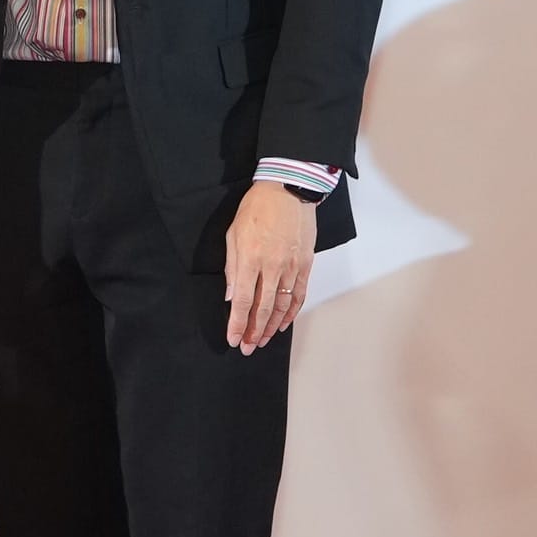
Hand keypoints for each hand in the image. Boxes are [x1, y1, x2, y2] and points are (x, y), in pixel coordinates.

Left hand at [221, 177, 320, 354]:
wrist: (288, 189)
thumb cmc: (256, 208)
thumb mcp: (233, 234)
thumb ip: (232, 267)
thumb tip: (231, 296)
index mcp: (251, 258)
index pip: (243, 301)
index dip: (238, 324)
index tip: (234, 339)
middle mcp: (272, 267)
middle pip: (263, 308)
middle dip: (254, 331)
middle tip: (248, 347)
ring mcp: (291, 267)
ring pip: (282, 305)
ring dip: (272, 326)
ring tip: (264, 340)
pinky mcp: (305, 264)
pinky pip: (299, 294)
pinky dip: (292, 311)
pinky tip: (284, 323)